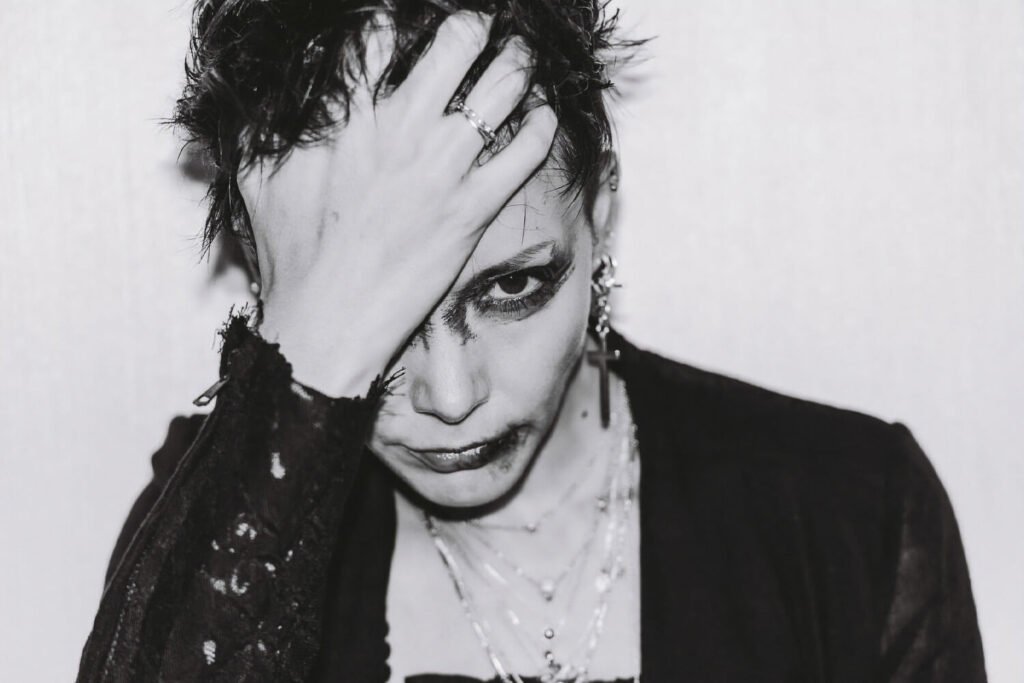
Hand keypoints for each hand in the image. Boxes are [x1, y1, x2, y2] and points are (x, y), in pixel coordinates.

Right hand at [238, 12, 557, 396]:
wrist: (327, 321)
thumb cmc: (290, 256)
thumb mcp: (258, 176)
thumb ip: (263, 125)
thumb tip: (268, 98)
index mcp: (347, 114)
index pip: (383, 34)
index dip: (401, 21)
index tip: (412, 25)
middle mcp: (400, 129)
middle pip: (457, 42)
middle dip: (477, 27)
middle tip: (484, 30)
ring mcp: (442, 168)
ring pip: (502, 87)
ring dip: (519, 64)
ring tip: (523, 60)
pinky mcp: (471, 209)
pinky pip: (525, 152)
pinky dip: (541, 126)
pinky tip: (544, 116)